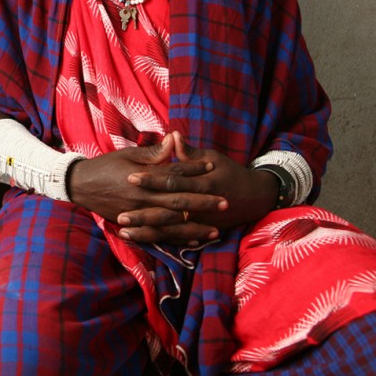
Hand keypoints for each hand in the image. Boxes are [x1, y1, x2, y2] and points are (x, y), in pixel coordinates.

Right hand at [69, 134, 225, 245]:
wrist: (80, 185)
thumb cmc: (105, 166)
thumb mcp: (128, 154)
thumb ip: (154, 153)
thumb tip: (175, 140)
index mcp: (142, 177)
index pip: (173, 174)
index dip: (193, 170)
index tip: (212, 168)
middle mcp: (142, 198)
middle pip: (178, 201)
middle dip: (203, 203)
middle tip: (225, 203)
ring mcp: (138, 214)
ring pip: (172, 224)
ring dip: (195, 228)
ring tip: (216, 231)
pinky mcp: (134, 225)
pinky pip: (158, 235)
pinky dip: (176, 239)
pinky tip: (192, 242)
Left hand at [119, 133, 277, 240]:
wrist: (256, 197)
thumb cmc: (230, 173)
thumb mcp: (212, 158)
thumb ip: (189, 152)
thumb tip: (172, 135)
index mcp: (202, 182)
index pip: (172, 180)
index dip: (151, 179)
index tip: (130, 177)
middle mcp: (201, 205)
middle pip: (168, 209)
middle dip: (143, 213)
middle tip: (120, 214)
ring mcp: (201, 221)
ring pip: (170, 228)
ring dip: (148, 231)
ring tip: (124, 231)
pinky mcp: (201, 231)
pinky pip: (179, 238)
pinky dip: (160, 240)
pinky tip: (143, 240)